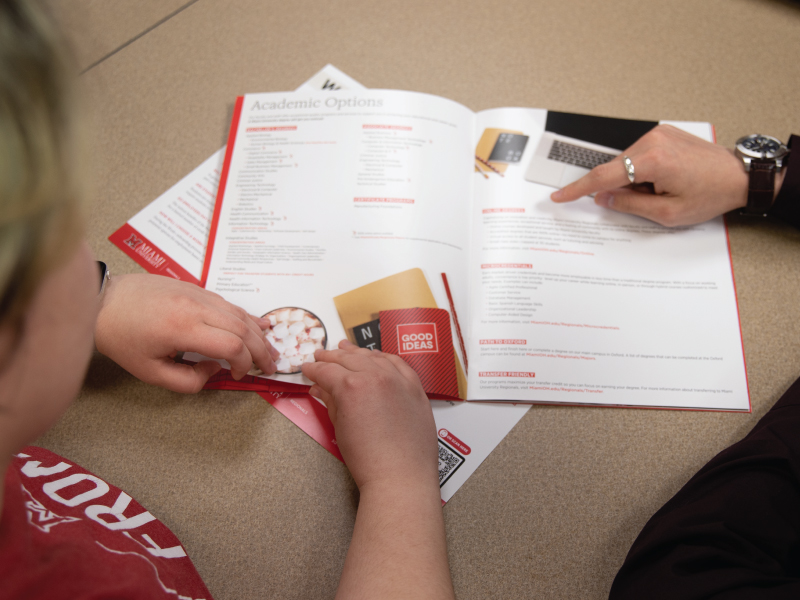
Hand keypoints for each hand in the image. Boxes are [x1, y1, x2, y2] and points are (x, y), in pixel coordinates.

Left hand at [95, 274, 278, 392]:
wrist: (102, 300)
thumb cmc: (121, 338)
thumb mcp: (149, 372)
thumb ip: (187, 381)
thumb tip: (213, 370)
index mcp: (183, 328)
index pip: (232, 345)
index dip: (243, 363)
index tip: (238, 375)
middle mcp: (196, 307)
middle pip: (243, 328)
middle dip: (261, 349)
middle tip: (271, 365)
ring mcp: (197, 293)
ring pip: (239, 313)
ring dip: (257, 332)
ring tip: (269, 348)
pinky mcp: (194, 287)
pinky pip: (228, 303)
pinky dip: (245, 316)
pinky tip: (257, 324)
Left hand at [303, 342, 453, 599]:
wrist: (399, 476)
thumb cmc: (406, 461)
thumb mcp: (408, 424)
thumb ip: (386, 404)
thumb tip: (366, 395)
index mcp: (412, 384)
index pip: (388, 360)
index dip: (369, 356)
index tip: (359, 356)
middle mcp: (392, 375)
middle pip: (363, 356)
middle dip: (345, 354)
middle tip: (331, 353)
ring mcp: (371, 379)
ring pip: (343, 360)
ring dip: (328, 358)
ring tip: (316, 359)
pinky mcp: (350, 387)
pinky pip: (326, 372)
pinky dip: (315, 370)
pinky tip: (307, 371)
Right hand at [550, 124, 750, 225]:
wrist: (739, 176)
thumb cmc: (711, 194)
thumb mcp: (667, 214)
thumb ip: (629, 205)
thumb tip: (603, 199)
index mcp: (652, 161)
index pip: (603, 177)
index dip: (577, 189)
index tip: (559, 197)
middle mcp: (652, 141)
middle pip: (615, 170)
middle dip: (621, 190)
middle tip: (648, 202)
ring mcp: (658, 134)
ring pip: (625, 163)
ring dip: (634, 181)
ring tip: (663, 190)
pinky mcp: (663, 133)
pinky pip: (638, 156)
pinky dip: (642, 171)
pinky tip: (664, 180)